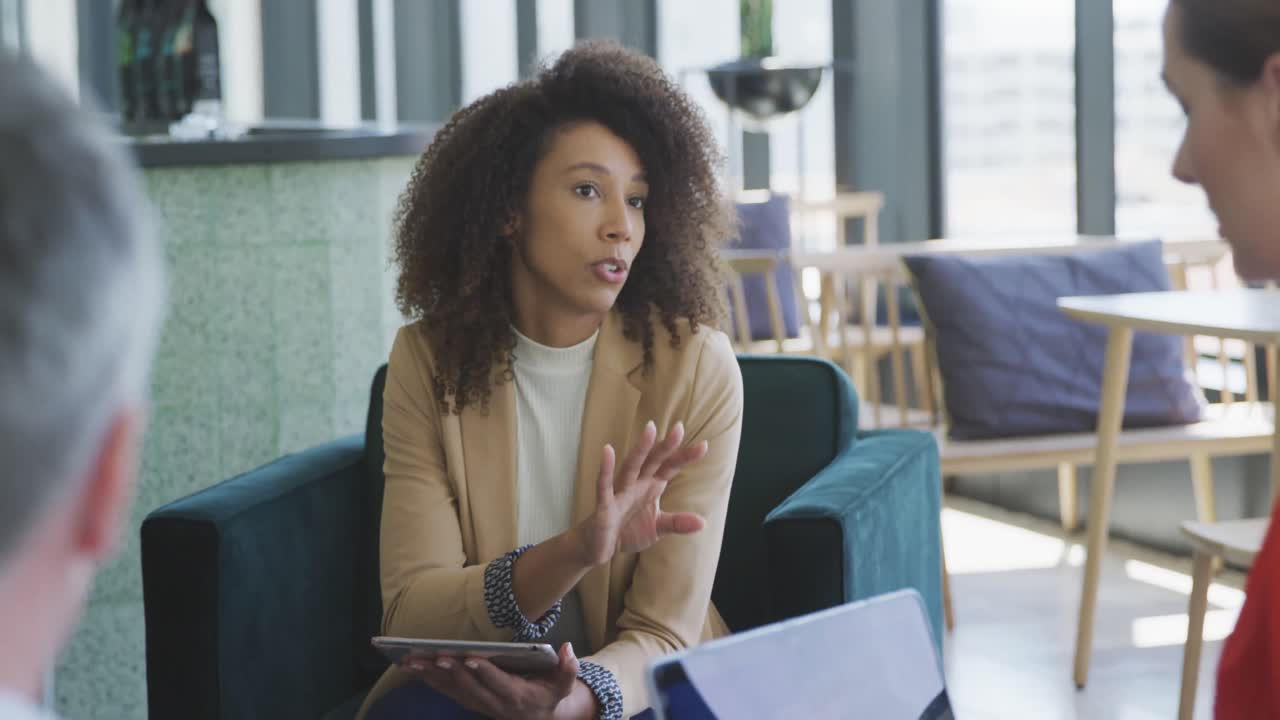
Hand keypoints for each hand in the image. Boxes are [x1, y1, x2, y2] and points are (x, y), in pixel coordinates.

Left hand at [404, 642, 592, 719]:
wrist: (537, 718)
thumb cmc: (550, 695)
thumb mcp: (564, 685)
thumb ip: (569, 669)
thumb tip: (568, 648)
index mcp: (517, 697)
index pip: (499, 684)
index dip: (485, 672)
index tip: (471, 657)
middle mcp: (495, 704)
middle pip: (470, 688)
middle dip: (452, 672)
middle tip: (436, 655)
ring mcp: (480, 705)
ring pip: (453, 691)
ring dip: (432, 677)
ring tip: (412, 661)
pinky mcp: (470, 702)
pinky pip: (447, 692)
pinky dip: (430, 680)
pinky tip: (414, 668)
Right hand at [575, 420, 709, 567]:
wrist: (600, 547)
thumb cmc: (627, 530)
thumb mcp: (657, 528)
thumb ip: (677, 523)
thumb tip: (702, 522)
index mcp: (650, 486)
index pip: (670, 468)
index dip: (684, 457)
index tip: (703, 445)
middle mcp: (636, 484)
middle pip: (653, 461)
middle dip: (666, 446)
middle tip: (679, 427)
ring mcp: (620, 492)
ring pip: (631, 466)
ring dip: (641, 449)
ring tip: (650, 430)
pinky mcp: (604, 505)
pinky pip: (604, 485)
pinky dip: (605, 469)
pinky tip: (607, 450)